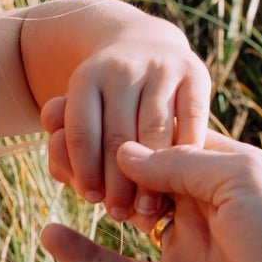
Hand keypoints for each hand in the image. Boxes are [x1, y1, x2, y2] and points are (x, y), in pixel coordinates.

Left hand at [40, 22, 210, 225]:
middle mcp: (122, 67)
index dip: (84, 169)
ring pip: (155, 131)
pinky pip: (192, 119)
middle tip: (120, 215)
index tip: (91, 199)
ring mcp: (160, 66)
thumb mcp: (81, 114)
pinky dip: (187, 152)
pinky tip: (184, 182)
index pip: (81, 132)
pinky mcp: (194, 71)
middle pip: (119, 135)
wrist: (144, 47)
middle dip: (118, 181)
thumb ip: (67, 147)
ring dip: (153, 176)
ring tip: (150, 210)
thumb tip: (67, 176)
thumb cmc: (106, 101)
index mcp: (85, 77)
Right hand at [41, 135, 261, 261]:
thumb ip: (182, 162)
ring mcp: (186, 252)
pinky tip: (49, 234)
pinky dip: (84, 256)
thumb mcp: (240, 179)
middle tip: (55, 129)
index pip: (169, 141)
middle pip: (143, 177)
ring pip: (126, 220)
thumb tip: (126, 152)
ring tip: (52, 171)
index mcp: (228, 173)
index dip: (130, 126)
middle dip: (103, 156)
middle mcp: (204, 209)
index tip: (85, 104)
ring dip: (93, 198)